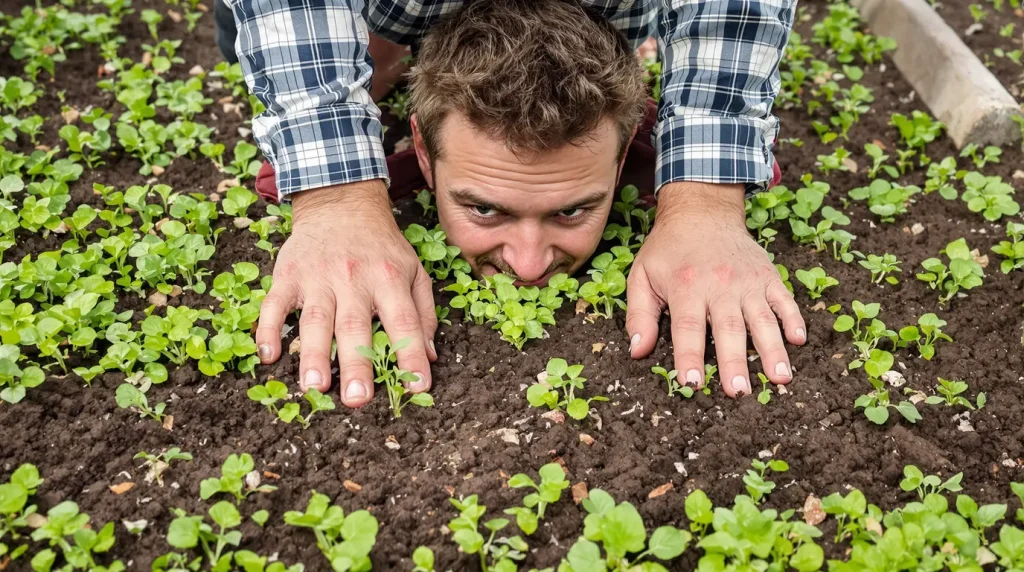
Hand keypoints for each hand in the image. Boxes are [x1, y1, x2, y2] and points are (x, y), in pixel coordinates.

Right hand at [255, 180, 437, 406]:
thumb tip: (430, 357)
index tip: (418, 387)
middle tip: (358, 399)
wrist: (341, 203)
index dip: (411, 355)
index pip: (405, 322)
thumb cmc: (381, 247)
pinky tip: (268, 356)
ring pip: (315, 319)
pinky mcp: (288, 274)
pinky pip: (275, 304)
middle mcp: (354, 278)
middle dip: (356, 364)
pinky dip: (269, 329)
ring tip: (314, 388)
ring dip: (313, 355)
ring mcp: (319, 277)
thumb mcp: (414, 270)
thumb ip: (424, 313)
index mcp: (390, 279)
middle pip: (355, 326)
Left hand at [625, 182, 805, 396]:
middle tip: (738, 392)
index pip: (688, 328)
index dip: (690, 357)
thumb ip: (639, 315)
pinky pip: (784, 300)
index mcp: (686, 287)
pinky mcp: (768, 276)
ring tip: (779, 378)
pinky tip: (798, 341)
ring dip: (772, 350)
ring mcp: (747, 281)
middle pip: (728, 329)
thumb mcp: (642, 276)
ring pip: (762, 319)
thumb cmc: (668, 249)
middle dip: (734, 362)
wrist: (702, 210)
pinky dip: (793, 319)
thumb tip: (637, 351)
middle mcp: (720, 284)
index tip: (692, 383)